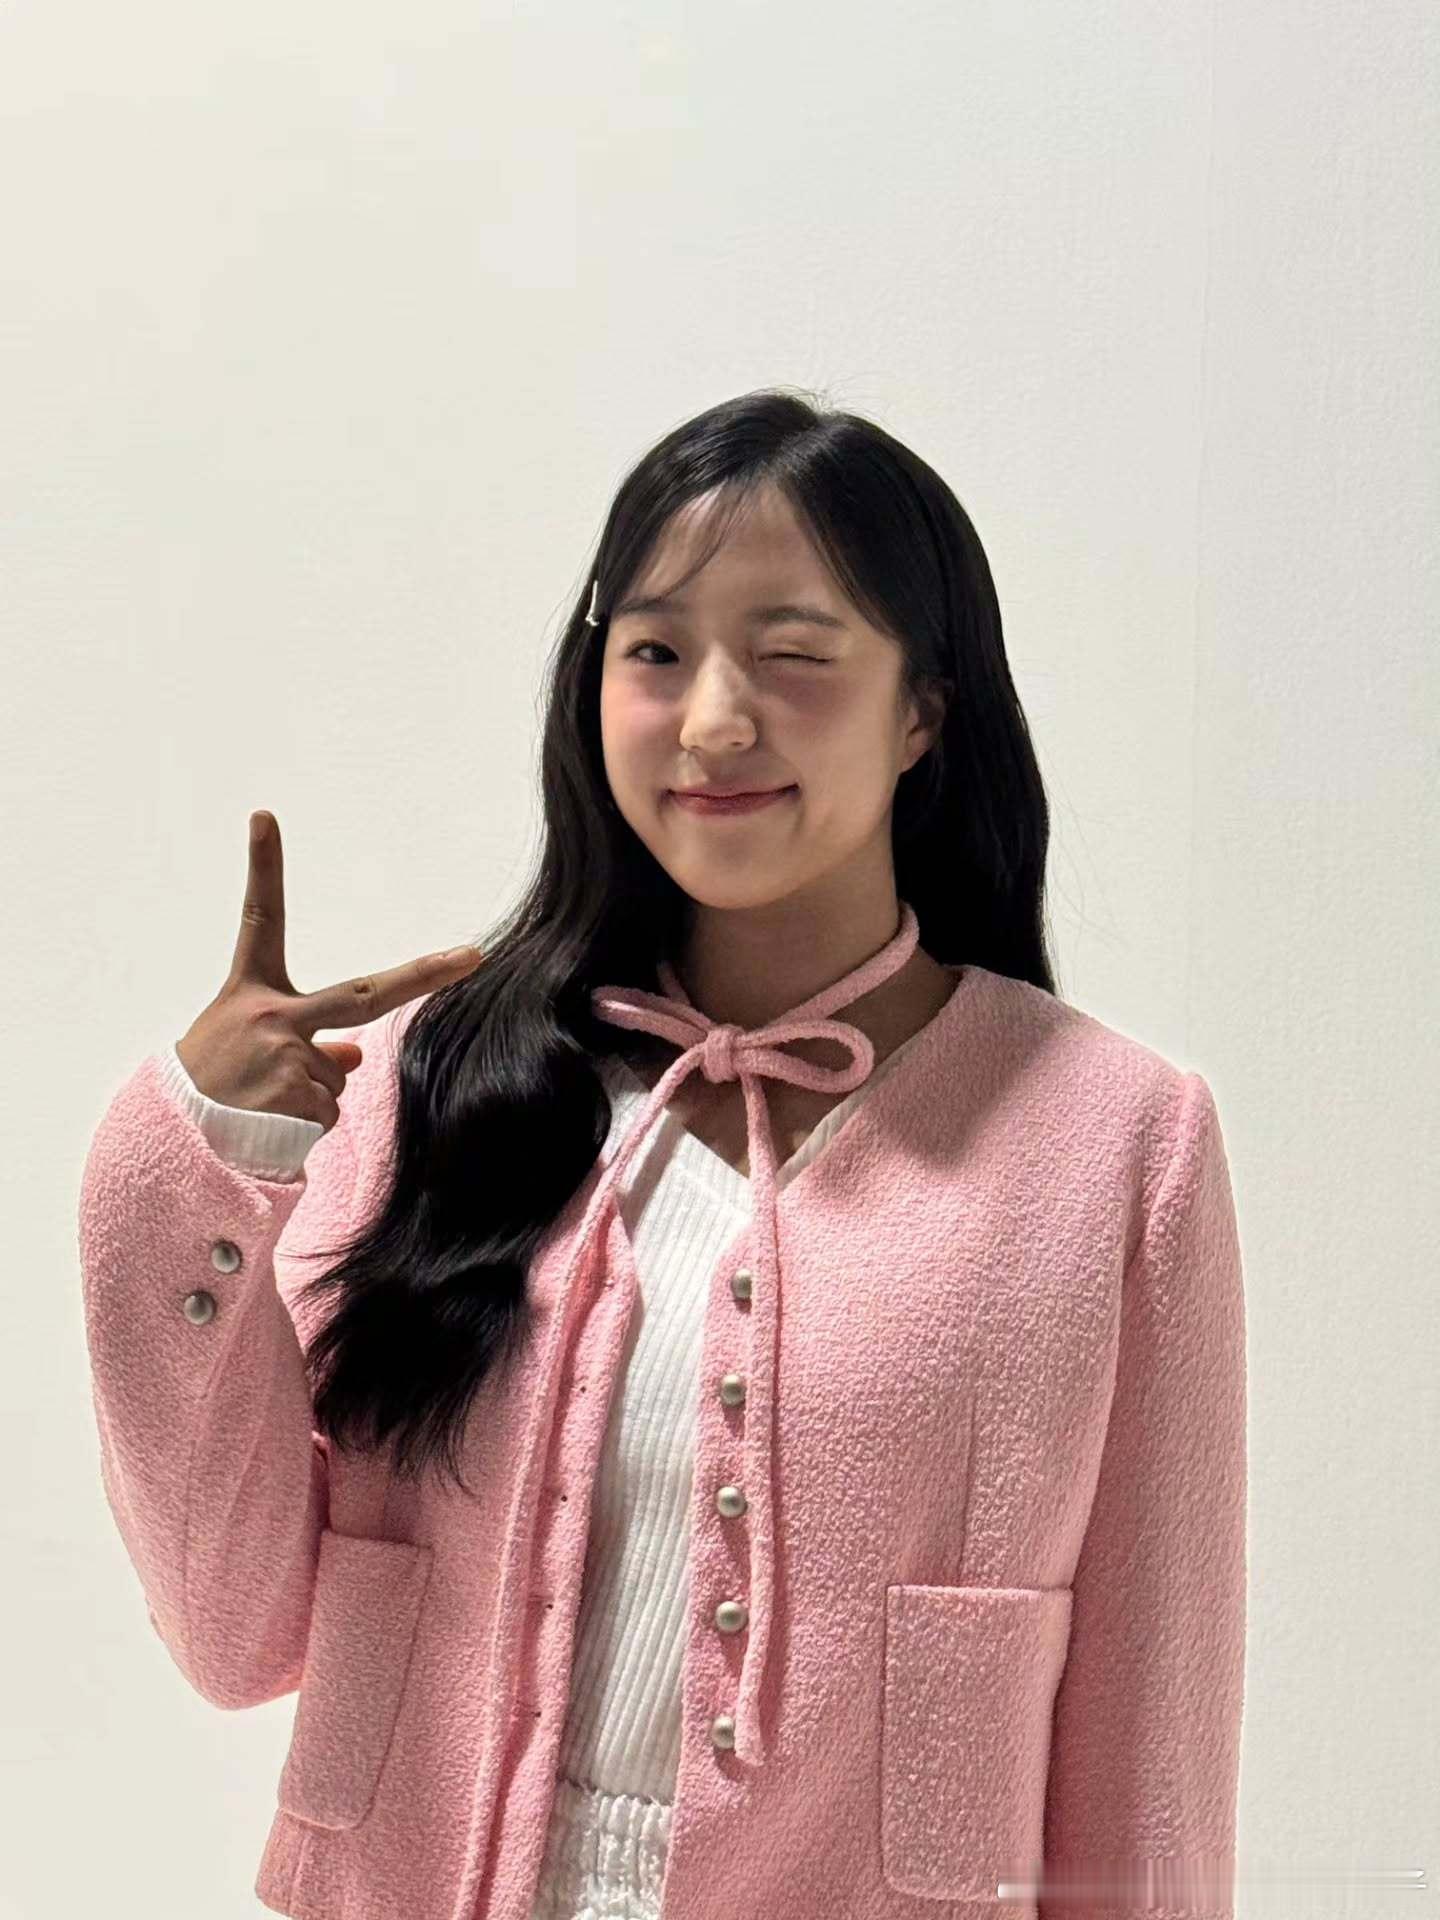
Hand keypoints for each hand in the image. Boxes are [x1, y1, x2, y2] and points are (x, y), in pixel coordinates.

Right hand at [175, 809, 480, 1129]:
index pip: (259, 918)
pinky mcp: (295, 1095)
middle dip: (424, 975)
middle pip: (364, 994)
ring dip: (310, 1096)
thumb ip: (304, 1039)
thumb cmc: (212, 1083)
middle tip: (471, 956)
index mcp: (251, 989)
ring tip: (263, 1103)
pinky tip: (270, 1122)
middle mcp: (272, 1014)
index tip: (263, 817)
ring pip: (338, 1075)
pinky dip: (308, 1123)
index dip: (263, 868)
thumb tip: (356, 1055)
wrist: (175, 1136)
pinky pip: (329, 1110)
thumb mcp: (247, 1045)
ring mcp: (286, 1053)